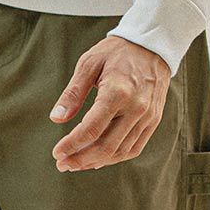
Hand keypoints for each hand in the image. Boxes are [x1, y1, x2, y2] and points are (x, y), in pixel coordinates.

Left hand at [48, 35, 170, 170]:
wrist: (151, 46)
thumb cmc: (116, 52)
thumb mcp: (89, 64)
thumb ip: (72, 93)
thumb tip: (56, 118)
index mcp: (118, 92)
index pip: (91, 129)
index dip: (72, 145)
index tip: (57, 153)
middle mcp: (136, 108)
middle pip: (106, 146)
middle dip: (81, 159)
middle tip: (62, 164)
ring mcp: (147, 116)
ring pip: (120, 151)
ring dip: (96, 162)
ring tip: (76, 163)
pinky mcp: (153, 120)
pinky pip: (134, 147)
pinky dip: (115, 157)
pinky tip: (98, 159)